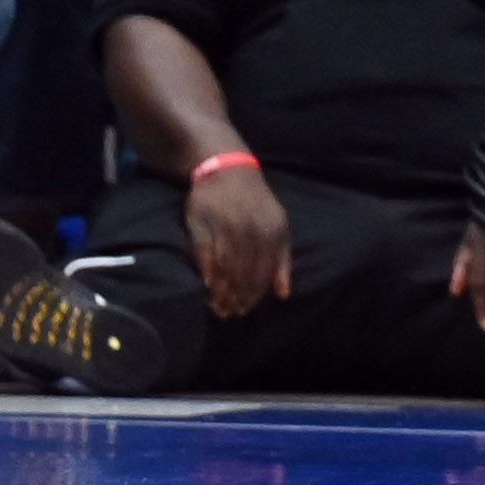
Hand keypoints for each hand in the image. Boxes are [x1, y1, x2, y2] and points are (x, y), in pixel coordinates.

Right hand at [186, 164, 292, 319]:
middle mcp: (250, 229)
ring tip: (217, 306)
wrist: (227, 171)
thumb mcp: (279, 226)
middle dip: (236, 297)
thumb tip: (283, 294)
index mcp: (272, 231)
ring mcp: (224, 226)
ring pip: (223, 266)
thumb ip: (282, 260)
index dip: (254, 294)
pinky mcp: (201, 223)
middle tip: (229, 313)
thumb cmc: (257, 204)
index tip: (246, 310)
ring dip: (220, 290)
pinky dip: (206, 272)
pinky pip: (204, 253)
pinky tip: (207, 286)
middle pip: (242, 272)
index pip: (263, 271)